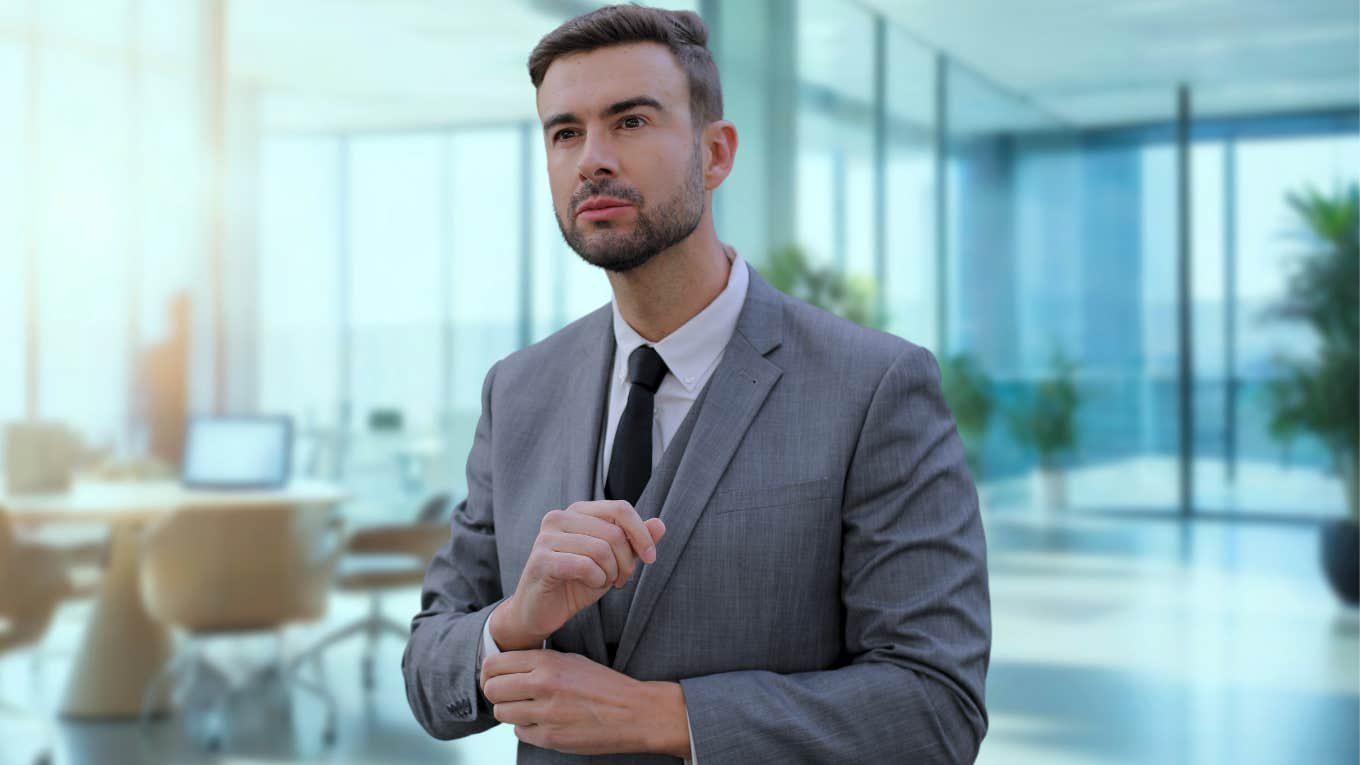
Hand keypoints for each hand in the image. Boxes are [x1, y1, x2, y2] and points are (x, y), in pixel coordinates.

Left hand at [481, 649, 688, 756]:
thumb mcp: (572, 661)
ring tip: (528, 708)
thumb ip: (539, 663)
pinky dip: (526, 728)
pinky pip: (519, 733)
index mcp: (548, 662)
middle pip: (492, 689)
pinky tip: (543, 722)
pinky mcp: (550, 738)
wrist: (634, 712)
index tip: (497, 676)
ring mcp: (545, 714)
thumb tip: (508, 668)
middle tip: (509, 694)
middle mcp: (543, 685)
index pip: (494, 664)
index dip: (491, 672)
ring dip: (511, 711)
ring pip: (502, 713)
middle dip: (497, 693)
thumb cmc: (605, 685)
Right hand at [490, 501, 664, 650]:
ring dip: (610, 573)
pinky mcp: (541, 560)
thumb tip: (660, 524)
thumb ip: (633, 542)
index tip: (650, 558)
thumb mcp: (612, 561)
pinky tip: (589, 585)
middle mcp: (559, 517)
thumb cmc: (576, 583)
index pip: (620, 509)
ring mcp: (546, 537)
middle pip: (614, 532)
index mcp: (578, 511)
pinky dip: (595, 580)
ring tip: (602, 582)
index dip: (641, 534)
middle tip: (620, 579)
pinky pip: (585, 565)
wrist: (541, 612)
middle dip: (626, 561)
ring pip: (601, 549)